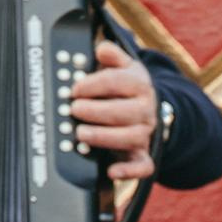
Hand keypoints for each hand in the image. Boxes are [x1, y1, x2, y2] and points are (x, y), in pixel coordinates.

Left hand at [69, 40, 158, 180]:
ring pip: (131, 138)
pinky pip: (143, 166)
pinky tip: (111, 171)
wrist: (148, 109)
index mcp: (140, 85)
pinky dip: (129, 172)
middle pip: (125, 111)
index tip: (75, 88)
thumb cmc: (126, 87)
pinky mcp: (143, 154)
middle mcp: (145, 110)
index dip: (94, 84)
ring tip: (81, 134)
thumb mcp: (123, 65)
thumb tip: (101, 49)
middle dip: (97, 111)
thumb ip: (112, 55)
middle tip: (74, 109)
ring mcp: (145, 133)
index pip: (118, 82)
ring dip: (104, 137)